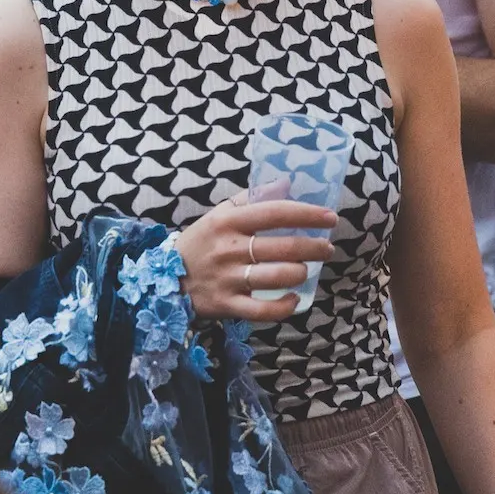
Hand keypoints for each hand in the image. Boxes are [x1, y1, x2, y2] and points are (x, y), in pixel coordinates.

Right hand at [177, 186, 336, 321]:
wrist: (165, 278)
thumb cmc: (201, 243)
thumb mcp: (219, 215)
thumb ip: (251, 199)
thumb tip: (285, 183)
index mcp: (228, 222)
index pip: (275, 212)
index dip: (307, 214)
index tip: (330, 217)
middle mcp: (229, 248)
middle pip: (283, 247)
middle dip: (314, 247)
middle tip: (327, 248)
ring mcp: (228, 278)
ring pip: (277, 277)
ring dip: (300, 273)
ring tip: (306, 269)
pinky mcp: (227, 304)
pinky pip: (263, 310)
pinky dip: (284, 307)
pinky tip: (294, 299)